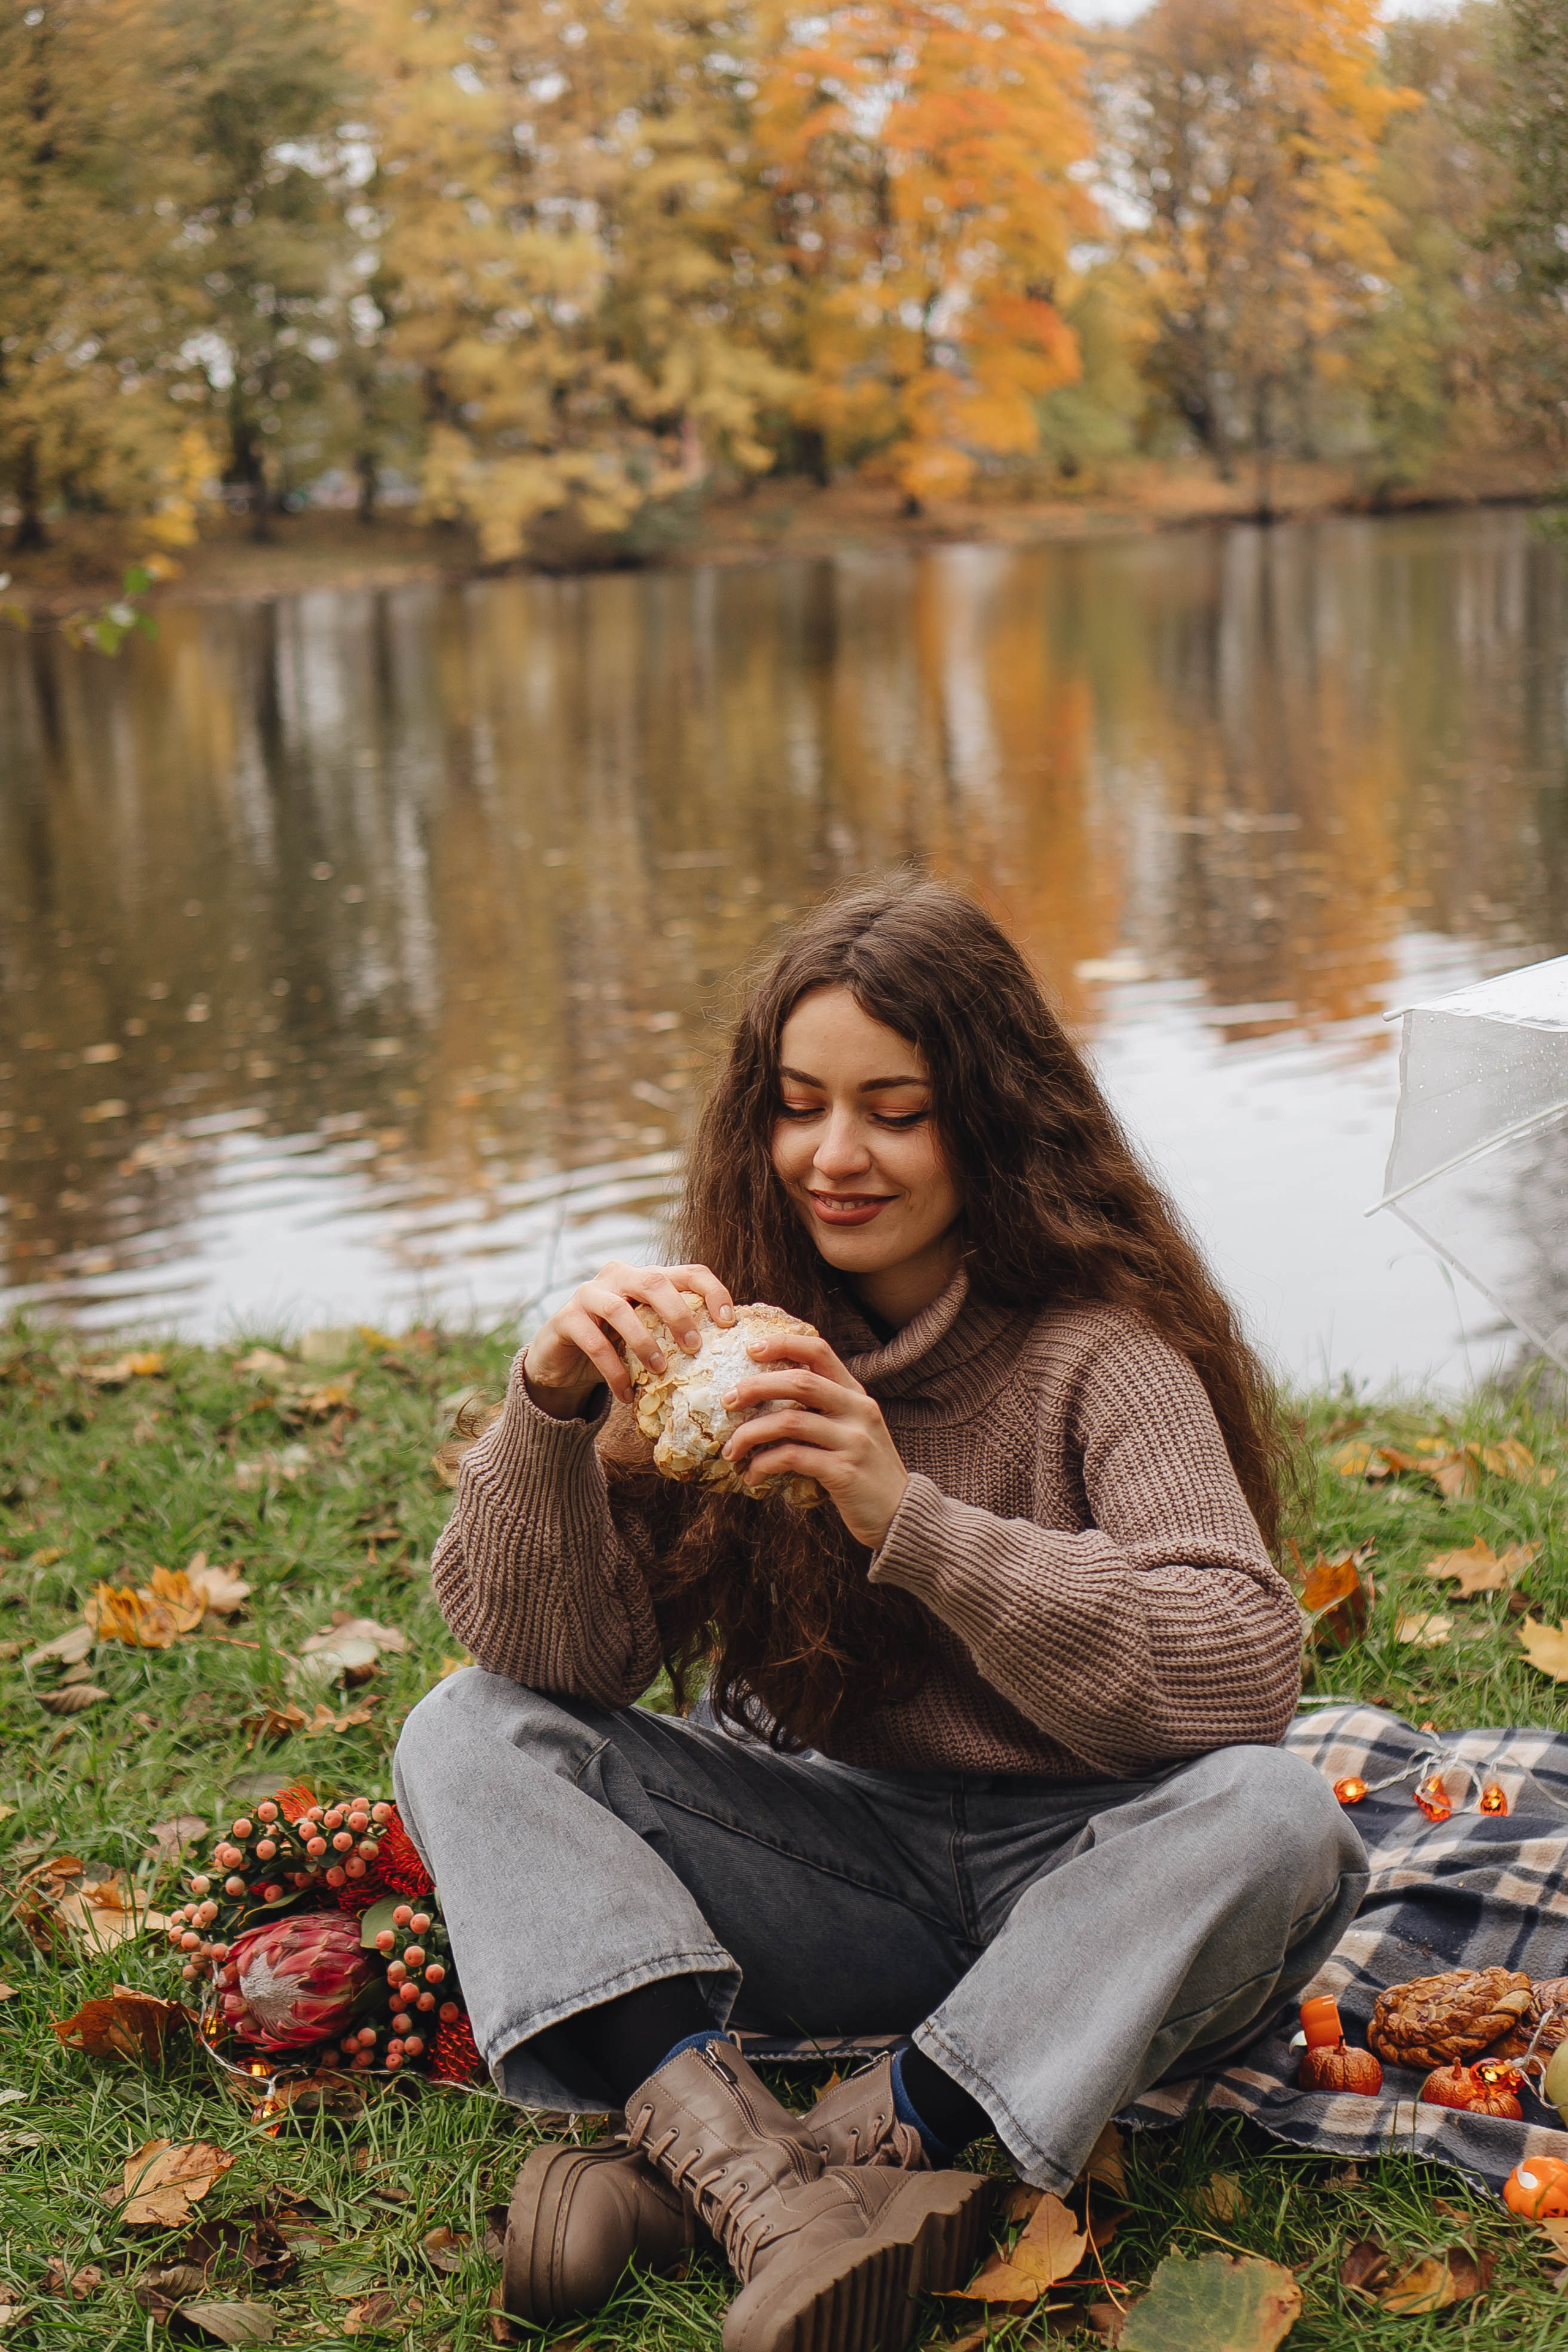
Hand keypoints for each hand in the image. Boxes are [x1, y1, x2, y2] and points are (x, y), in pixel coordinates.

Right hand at [522, 1260, 734, 1419]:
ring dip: (644, 1342)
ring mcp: (588, 1294)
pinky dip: (613, 1371)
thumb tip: (727, 1355)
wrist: (561, 1360)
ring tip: (660, 1370)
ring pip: (620, 1309)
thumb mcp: (649, 1334)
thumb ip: (676, 1333)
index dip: (713, 1291)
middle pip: (654, 1281)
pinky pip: (593, 1342)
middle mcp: (617, 1276)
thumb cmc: (616, 1346)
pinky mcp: (565, 1319)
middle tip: (694, 1347)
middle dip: (678, 1314)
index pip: (688, 1272)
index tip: (729, 1323)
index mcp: (646, 1277)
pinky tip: (626, 1394)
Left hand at [720, 1332, 908, 1551]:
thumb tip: (766, 1397)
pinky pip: (792, 1458)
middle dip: (756, 1387)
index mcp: (856, 1395)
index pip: (820, 1351)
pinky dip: (764, 1464)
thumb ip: (823, 1410)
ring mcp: (853, 1440)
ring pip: (790, 1421)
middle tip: (727, 1399)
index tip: (750, 1348)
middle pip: (800, 1382)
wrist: (900, 1514)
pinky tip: (752, 1475)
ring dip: (750, 1433)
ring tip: (731, 1449)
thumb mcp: (852, 1430)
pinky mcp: (844, 1472)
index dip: (783, 1344)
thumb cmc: (865, 1471)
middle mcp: (858, 1411)